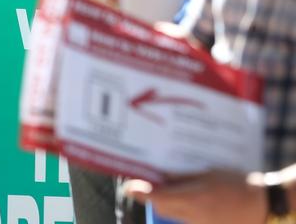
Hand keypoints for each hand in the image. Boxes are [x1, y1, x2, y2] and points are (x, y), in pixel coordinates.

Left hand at [124, 171, 266, 223]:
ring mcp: (199, 223)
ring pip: (172, 214)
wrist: (263, 204)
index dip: (141, 192)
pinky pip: (185, 218)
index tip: (129, 186)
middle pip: (162, 207)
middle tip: (145, 181)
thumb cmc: (237, 183)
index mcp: (193, 197)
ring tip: (167, 186)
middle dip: (152, 196)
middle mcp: (193, 214)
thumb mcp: (208, 173)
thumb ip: (182, 177)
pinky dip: (180, 208)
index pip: (159, 197)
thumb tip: (160, 176)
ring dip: (165, 202)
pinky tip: (186, 196)